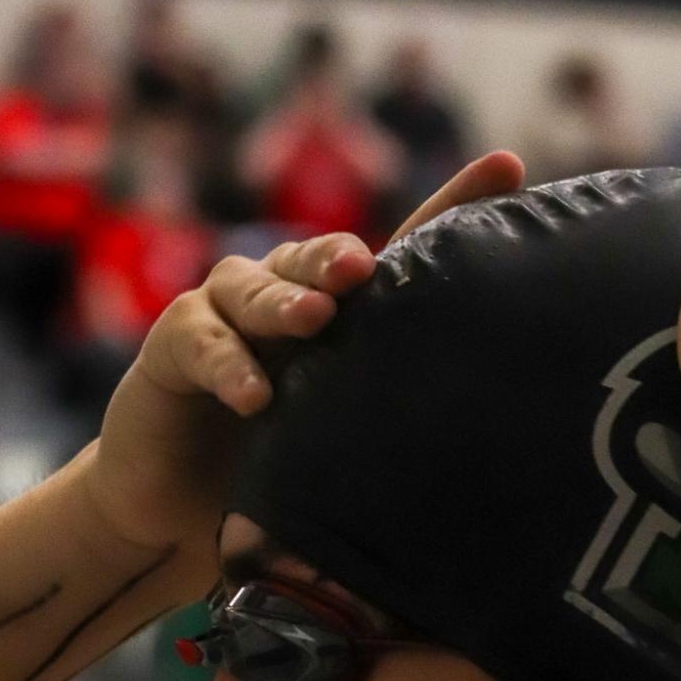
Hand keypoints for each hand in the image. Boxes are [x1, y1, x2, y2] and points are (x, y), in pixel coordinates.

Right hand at [83, 151, 524, 563]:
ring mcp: (224, 316)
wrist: (177, 511)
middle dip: (341, 258)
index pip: (403, 251)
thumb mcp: (349, 446)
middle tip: (364, 269)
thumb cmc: (276, 476)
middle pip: (320, 260)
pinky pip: (200, 343)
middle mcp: (287, 299)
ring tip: (314, 318)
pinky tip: (254, 395)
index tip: (508, 168)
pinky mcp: (171, 349)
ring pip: (255, 287)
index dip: (452, 205)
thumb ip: (400, 424)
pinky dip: (227, 365)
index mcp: (345, 314)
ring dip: (284, 300)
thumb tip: (504, 441)